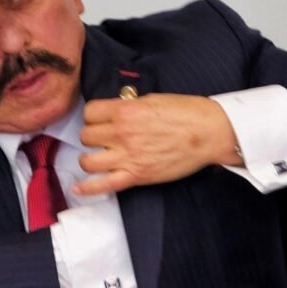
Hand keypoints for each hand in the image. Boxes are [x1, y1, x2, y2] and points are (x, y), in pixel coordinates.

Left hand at [75, 93, 241, 194]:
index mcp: (125, 110)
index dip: (94, 115)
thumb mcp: (153, 99)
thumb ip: (130, 106)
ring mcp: (127, 156)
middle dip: (93, 135)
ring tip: (99, 157)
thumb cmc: (186, 112)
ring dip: (90, 158)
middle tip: (104, 137)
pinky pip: (103, 185)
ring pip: (87, 161)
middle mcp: (121, 133)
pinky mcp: (137, 176)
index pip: (90, 112)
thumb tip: (118, 110)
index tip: (101, 119)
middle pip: (86, 136)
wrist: (209, 133)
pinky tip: (77, 188)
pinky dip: (87, 188)